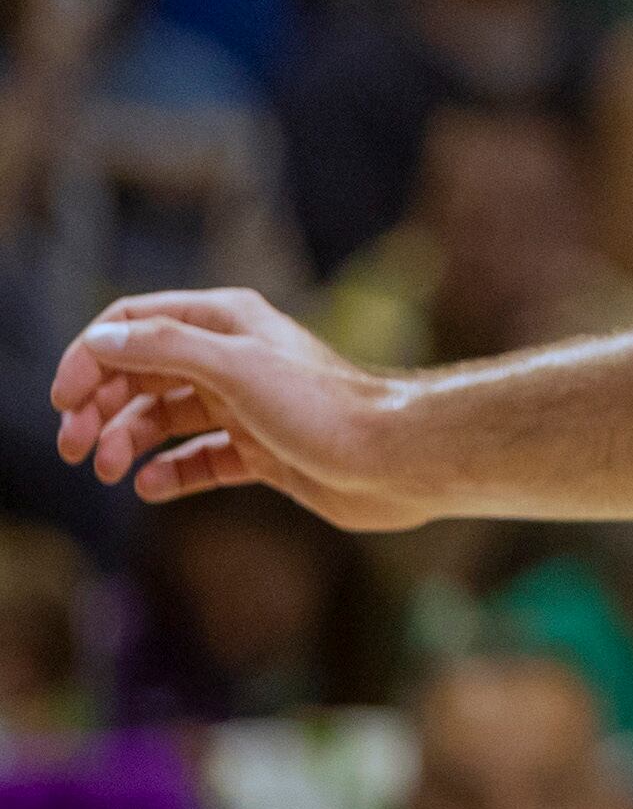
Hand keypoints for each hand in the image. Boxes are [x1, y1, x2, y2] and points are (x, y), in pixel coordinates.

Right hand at [49, 289, 436, 529]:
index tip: (64, 401)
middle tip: (73, 448)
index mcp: (227, 322)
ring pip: (163, 419)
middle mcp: (233, 358)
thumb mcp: (236, 368)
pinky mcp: (260, 451)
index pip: (135, 323)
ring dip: (126, 442)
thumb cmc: (322, 406)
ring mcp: (245, 406)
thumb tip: (100, 338)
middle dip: (99, 405)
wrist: (392, 460)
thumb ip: (166, 349)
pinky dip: (168, 472)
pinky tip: (152, 486)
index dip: (91, 356)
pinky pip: (196, 459)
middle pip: (141, 373)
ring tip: (110, 470)